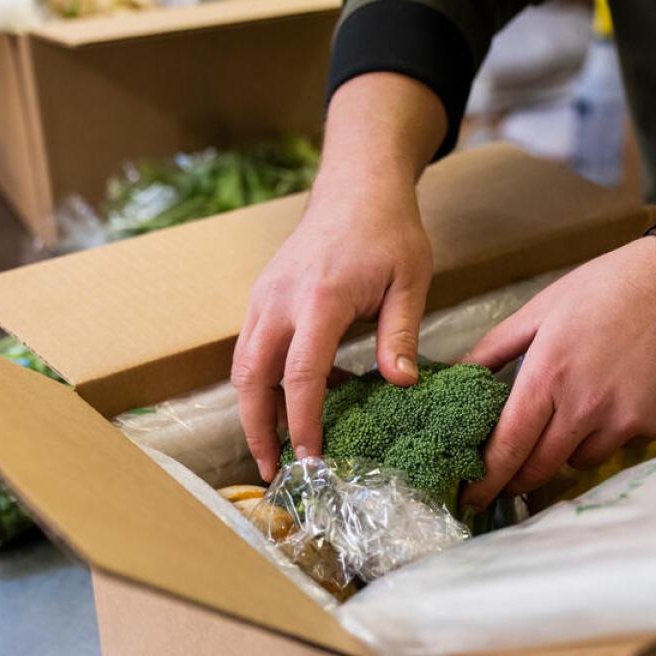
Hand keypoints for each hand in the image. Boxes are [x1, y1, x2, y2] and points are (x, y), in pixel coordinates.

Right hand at [232, 174, 431, 480]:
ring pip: (244, 365)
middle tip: (272, 471)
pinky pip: (252, 348)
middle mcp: (280, 299)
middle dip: (257, 429)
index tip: (311, 458)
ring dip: (254, 410)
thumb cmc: (390, 231)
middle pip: (252, 377)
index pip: (302, 374)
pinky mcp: (262, 296)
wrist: (358, 185)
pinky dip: (264, 381)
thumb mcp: (411, 281)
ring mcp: (264, 296)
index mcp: (320, 298)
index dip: (303, 422)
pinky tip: (297, 400)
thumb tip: (402, 385)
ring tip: (276, 449)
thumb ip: (401, 335)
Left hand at [460, 237, 655, 508]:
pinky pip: (619, 445)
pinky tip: (617, 395)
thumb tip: (453, 375)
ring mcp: (623, 420)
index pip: (508, 446)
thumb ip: (492, 349)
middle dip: (518, 479)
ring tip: (574, 411)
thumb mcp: (541, 309)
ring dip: (566, 449)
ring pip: (580, 460)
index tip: (470, 497)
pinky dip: (608, 432)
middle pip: (540, 467)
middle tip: (507, 477)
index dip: (485, 478)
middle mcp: (585, 407)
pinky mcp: (655, 425)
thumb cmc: (607, 288)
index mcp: (548, 375)